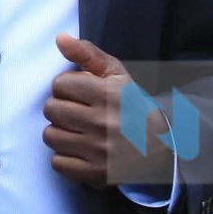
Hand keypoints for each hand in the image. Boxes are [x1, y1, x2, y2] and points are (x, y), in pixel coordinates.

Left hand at [43, 34, 161, 188]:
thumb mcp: (117, 74)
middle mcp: (104, 122)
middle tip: (79, 112)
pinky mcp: (96, 174)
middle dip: (62, 108)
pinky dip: (65, 157)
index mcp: (109, 94)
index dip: (68, 87)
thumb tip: (60, 38)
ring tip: (78, 130)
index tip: (81, 94)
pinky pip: (57, 163)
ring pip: (50, 136)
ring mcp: (99, 150)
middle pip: (51, 109)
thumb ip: (87, 54)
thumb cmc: (133, 105)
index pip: (60, 84)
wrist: (162, 144)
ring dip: (60, 132)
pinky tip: (80, 149)